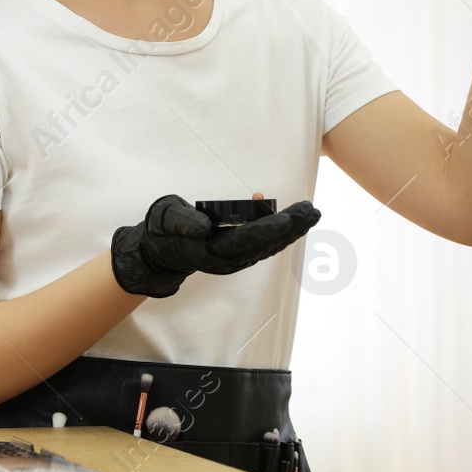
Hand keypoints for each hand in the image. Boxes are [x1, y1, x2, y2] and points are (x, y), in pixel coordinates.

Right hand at [111, 194, 321, 297]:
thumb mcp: (165, 219)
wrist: (158, 253)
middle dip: (290, 228)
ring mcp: (233, 261)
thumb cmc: (162, 230)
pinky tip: (296, 221)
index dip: (266, 230)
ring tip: (312, 214)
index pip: (243, 240)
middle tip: (312, 210)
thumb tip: (205, 227)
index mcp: (208, 250)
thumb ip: (183, 221)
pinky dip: (281, 233)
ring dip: (292, 231)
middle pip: (263, 245)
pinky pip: (264, 246)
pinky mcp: (237, 257)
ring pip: (268, 247)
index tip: (288, 219)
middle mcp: (225, 260)